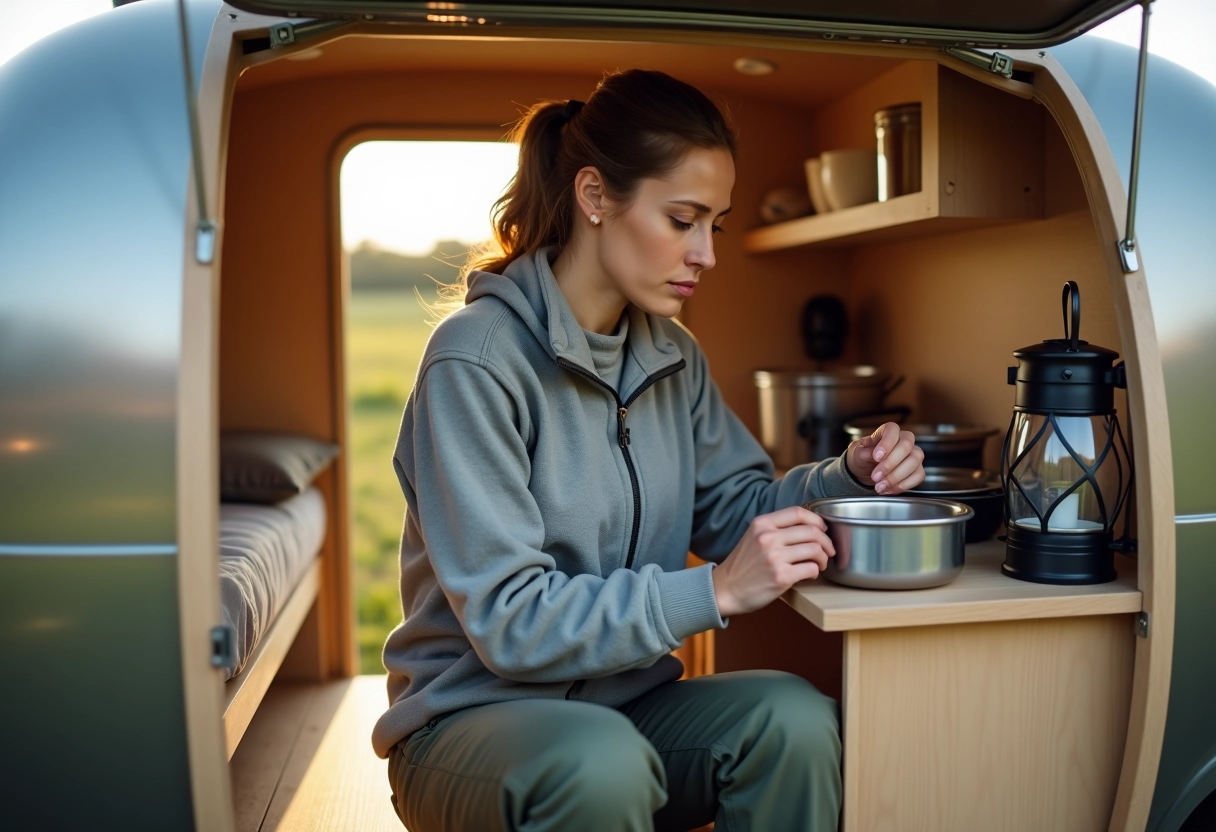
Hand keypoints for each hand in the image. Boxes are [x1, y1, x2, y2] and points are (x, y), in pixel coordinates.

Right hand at [711, 506, 834, 617]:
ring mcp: (774, 557)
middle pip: (812, 531)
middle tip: (828, 551)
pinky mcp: (781, 577)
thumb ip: (776, 528)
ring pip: (815, 549)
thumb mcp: (753, 537)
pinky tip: (808, 575)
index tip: (823, 529)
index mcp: (762, 524)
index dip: (817, 520)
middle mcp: (768, 537)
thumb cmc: (743, 565)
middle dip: (827, 542)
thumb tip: (810, 527)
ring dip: (823, 559)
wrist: (725, 589)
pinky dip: (815, 572)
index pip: (798, 512)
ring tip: (819, 564)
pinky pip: (811, 569)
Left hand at [845, 422, 924, 494]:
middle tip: (875, 476)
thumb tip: (872, 455)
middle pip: (906, 446)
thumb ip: (863, 453)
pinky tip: (889, 489)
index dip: (886, 443)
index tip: (876, 457)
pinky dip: (903, 485)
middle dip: (890, 464)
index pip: (892, 430)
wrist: (863, 473)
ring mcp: (912, 454)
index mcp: (886, 432)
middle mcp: (903, 440)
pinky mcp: (917, 469)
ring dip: (896, 477)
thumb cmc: (861, 459)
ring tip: (880, 486)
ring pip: (914, 461)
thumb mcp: (856, 454)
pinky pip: (918, 476)